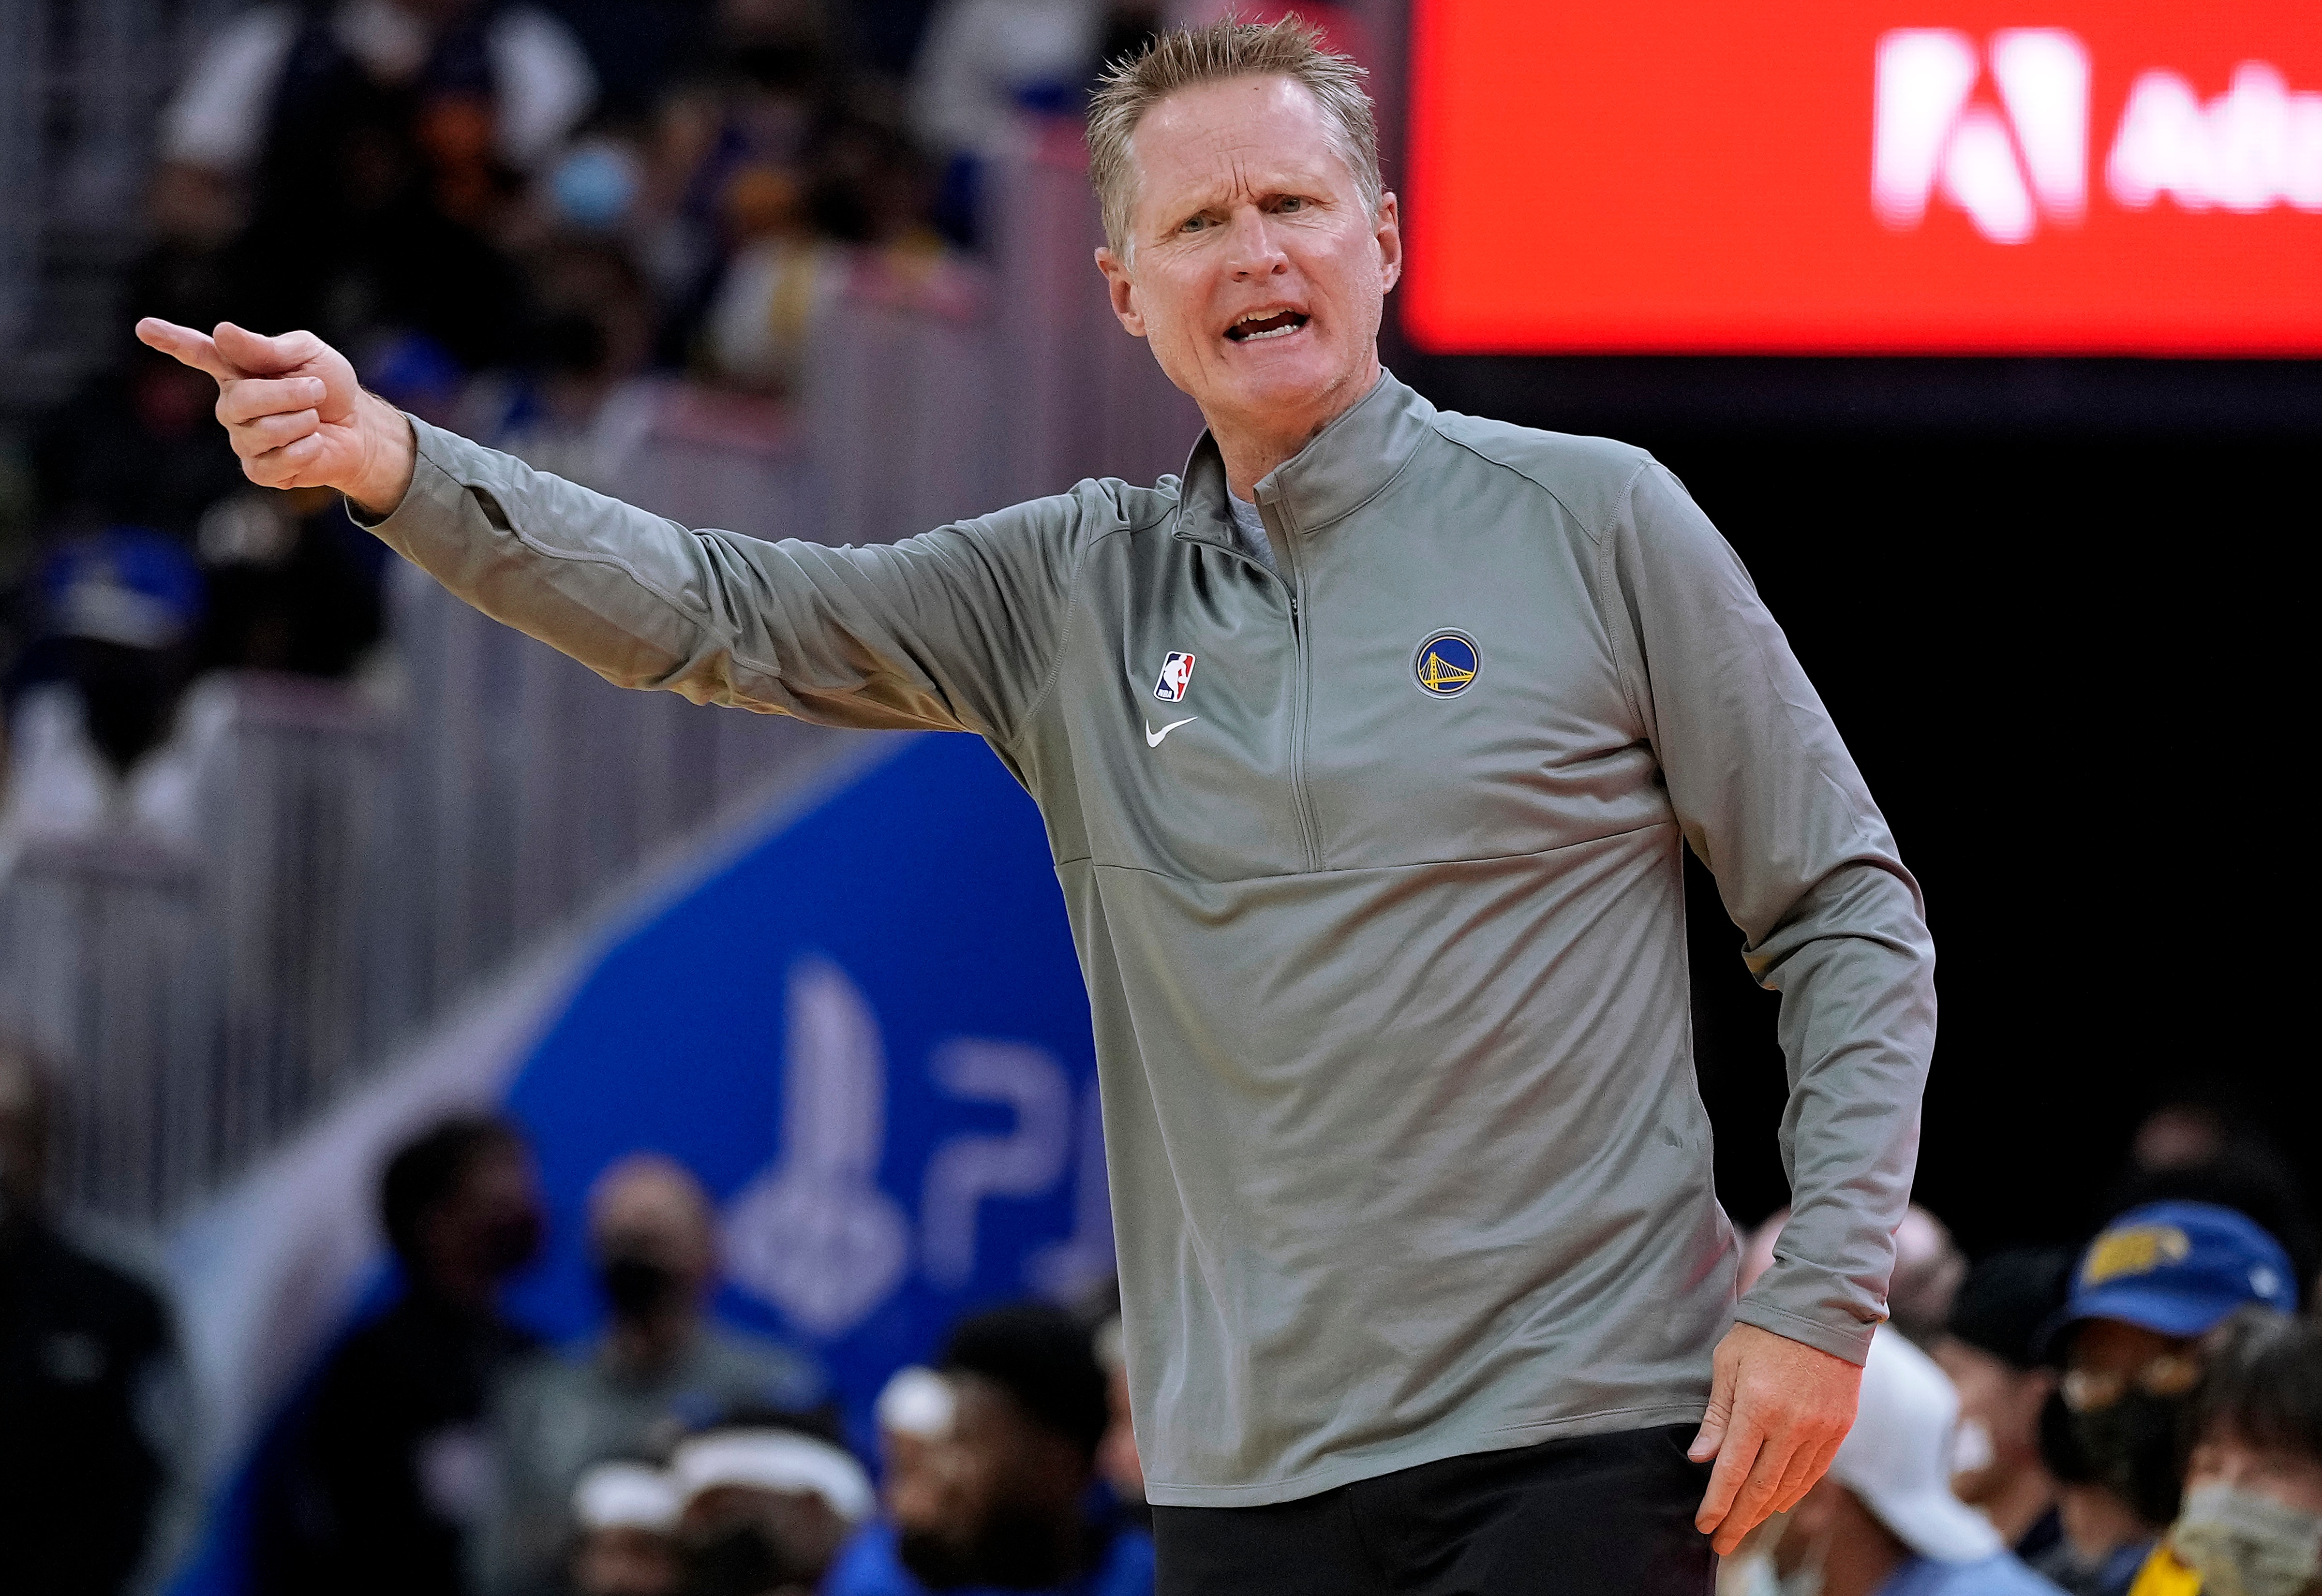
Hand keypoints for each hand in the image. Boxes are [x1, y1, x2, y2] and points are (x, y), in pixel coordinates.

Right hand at [133, 319, 415, 515]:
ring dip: (302, 422)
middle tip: (317, 390)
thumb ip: (266, 348)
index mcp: (237, 369)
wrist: (360, 429)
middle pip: (241, 400)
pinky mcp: (258, 470)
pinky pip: (275, 461)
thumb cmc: (330, 387)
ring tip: (315, 418)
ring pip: (262, 432)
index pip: (198, 352)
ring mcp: (242, 439)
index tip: (144, 327)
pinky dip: (306, 450)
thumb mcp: (307, 354)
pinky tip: (314, 444)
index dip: (171, 341)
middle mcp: (231, 405)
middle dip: (289, 395)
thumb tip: (221, 331)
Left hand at [1688, 1321, 1861, 1554]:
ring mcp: (1820, 1429)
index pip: (1733, 1471)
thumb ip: (1716, 1415)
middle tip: (1721, 1544)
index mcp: (1758, 1407)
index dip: (1718, 1503)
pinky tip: (1777, 1503)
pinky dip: (1794, 1492)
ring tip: (1744, 1526)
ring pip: (1790, 1485)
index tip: (1704, 1525)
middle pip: (1761, 1488)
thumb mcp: (1726, 1364)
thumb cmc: (1764, 1331)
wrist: (1822, 1310)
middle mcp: (1792, 1424)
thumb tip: (1701, 1458)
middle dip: (1739, 1520)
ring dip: (1764, 1511)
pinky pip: (1815, 1472)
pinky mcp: (1840, 1427)